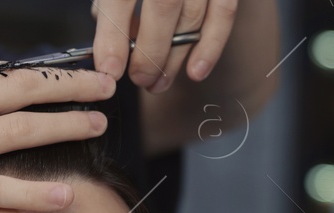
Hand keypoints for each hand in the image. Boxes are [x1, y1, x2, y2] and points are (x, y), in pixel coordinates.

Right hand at [0, 27, 117, 212]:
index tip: (68, 75)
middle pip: (25, 89)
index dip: (40, 72)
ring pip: (23, 131)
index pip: (0, 69)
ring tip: (98, 124)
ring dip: (68, 126)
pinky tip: (65, 195)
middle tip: (107, 85)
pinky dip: (35, 194)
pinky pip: (0, 190)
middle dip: (73, 86)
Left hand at [90, 0, 239, 92]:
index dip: (113, 36)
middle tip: (139, 80)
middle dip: (149, 54)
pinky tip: (196, 71)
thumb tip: (110, 35)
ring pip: (193, 17)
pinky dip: (211, 46)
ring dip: (176, 58)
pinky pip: (224, 13)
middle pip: (163, 8)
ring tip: (158, 83)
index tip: (109, 68)